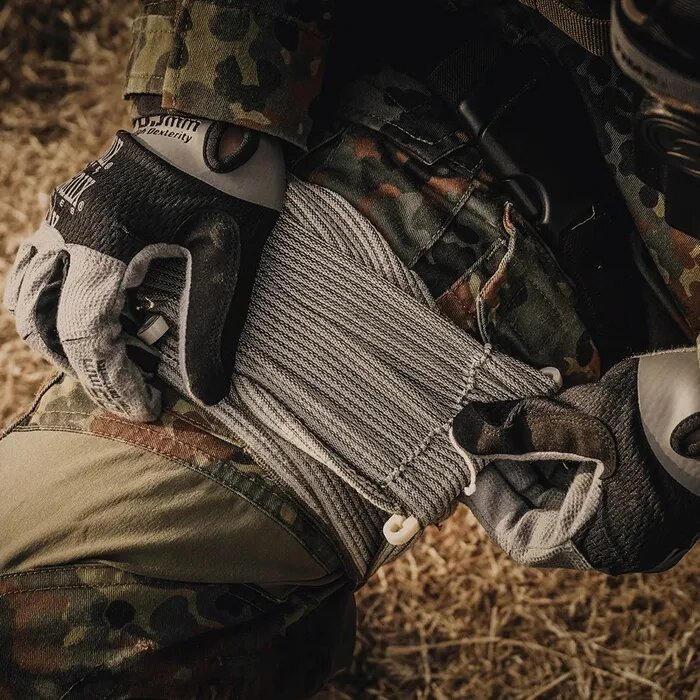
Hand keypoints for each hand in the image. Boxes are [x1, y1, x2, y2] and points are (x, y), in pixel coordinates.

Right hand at [4, 116, 284, 420]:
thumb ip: (211, 329)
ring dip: (60, 340)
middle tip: (130, 392)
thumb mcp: (227, 258)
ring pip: (27, 294)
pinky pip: (37, 267)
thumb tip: (206, 396)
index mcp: (106, 235)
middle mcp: (68, 224)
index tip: (146, 408)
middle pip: (42, 321)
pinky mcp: (68, 210)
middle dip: (84, 368)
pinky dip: (56, 306)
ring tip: (111, 363)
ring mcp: (61, 213)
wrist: (220, 125)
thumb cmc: (230, 188)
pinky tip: (100, 320)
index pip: (88, 331)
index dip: (113, 379)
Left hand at [453, 350, 699, 573]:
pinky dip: (555, 452)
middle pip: (539, 514)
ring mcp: (630, 510)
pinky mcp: (636, 483)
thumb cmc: (653, 415)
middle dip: (505, 474)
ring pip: (559, 493)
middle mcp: (618, 536)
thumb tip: (460, 433)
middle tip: (476, 438)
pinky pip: (583, 477)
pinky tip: (534, 420)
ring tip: (501, 423)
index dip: (488, 502)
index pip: (524, 538)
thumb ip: (511, 433)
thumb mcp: (570, 423)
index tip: (464, 466)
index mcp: (605, 542)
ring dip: (527, 459)